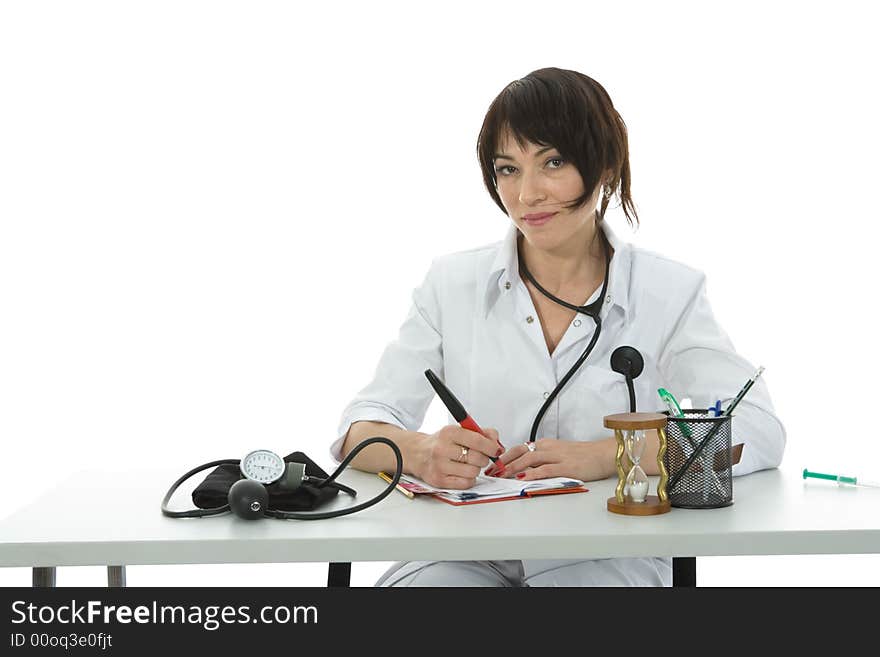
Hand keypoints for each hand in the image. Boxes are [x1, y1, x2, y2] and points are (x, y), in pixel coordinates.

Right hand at [413, 425, 502, 488]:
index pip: (478, 440)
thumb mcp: (458, 431)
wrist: (418, 453)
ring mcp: (440, 466)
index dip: (492, 447)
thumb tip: (497, 444)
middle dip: (484, 458)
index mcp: (449, 432)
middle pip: (478, 458)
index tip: (496, 450)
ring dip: (475, 469)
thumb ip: (481, 433)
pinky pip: (466, 483)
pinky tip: (463, 473)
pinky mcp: (439, 481)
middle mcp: (442, 449)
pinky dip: (469, 479)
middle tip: (480, 457)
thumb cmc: (441, 442)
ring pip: (473, 472)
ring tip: (468, 464)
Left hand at [490, 437, 611, 481]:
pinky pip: (546, 469)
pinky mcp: (566, 467)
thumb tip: (523, 470)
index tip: (491, 466)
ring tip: (501, 476)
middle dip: (503, 463)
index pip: (518, 448)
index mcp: (545, 445)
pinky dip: (533, 474)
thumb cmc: (583, 456)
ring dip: (513, 468)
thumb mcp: (558, 454)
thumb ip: (542, 460)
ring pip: (529, 459)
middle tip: (490, 473)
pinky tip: (523, 479)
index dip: (503, 457)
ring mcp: (557, 457)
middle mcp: (548, 448)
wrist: (603, 454)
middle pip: (520, 452)